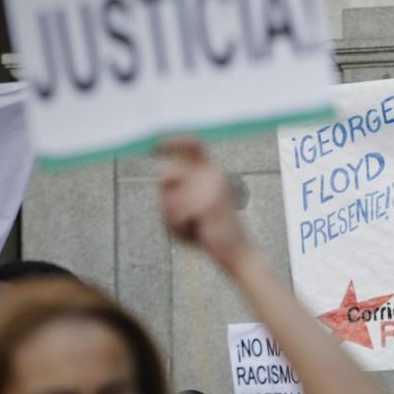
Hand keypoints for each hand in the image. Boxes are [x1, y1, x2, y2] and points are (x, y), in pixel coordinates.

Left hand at [159, 138, 248, 262]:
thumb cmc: (211, 232)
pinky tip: (195, 233)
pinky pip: (176, 213)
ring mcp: (212, 187)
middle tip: (176, 219)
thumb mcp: (192, 206)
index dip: (173, 141)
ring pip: (169, 198)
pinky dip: (179, 228)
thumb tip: (162, 170)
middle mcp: (214, 174)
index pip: (193, 145)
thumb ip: (177, 189)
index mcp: (212, 172)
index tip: (156, 146)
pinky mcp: (208, 204)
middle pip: (167, 174)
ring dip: (171, 218)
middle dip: (164, 200)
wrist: (237, 252)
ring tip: (189, 228)